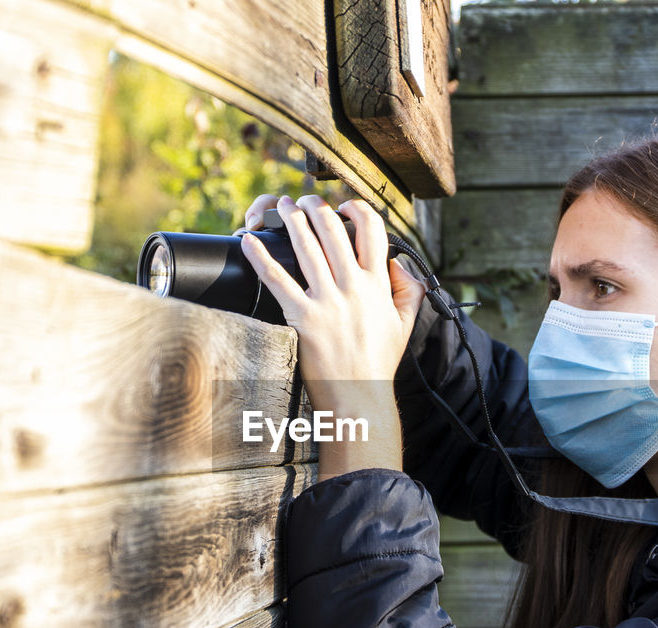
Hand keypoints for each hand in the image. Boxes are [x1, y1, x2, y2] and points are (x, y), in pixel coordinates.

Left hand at [240, 194, 426, 412]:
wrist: (359, 397)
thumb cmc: (379, 362)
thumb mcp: (405, 323)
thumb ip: (407, 290)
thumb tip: (398, 264)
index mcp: (378, 285)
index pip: (372, 230)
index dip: (357, 209)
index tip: (345, 206)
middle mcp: (353, 287)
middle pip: (333, 229)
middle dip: (316, 206)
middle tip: (304, 200)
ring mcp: (328, 301)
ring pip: (307, 246)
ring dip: (292, 219)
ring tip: (283, 205)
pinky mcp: (303, 317)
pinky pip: (278, 279)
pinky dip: (260, 257)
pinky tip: (250, 241)